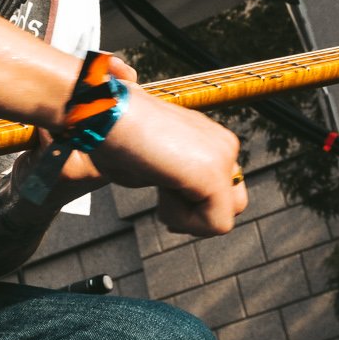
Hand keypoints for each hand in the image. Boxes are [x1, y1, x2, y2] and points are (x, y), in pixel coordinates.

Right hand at [92, 85, 246, 236]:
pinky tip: (161, 189)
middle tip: (164, 196)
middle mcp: (222, 144)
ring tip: (160, 186)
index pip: (222, 191)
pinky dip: (182, 218)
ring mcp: (222, 156)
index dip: (191, 205)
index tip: (160, 191)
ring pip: (223, 217)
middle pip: (234, 205)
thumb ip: (171, 181)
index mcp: (208, 141)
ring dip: (185, 216)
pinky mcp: (213, 173)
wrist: (103, 116)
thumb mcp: (148, 164)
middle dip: (197, 214)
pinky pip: (214, 223)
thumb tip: (175, 203)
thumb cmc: (111, 138)